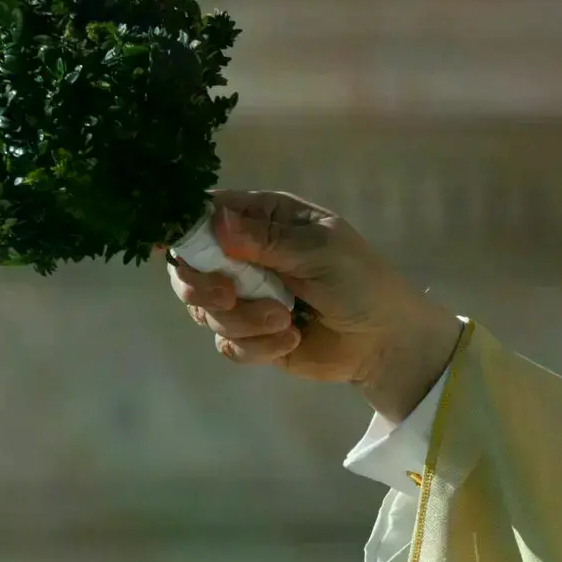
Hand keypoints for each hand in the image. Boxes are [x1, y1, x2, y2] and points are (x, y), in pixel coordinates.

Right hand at [160, 189, 463, 419]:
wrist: (387, 341)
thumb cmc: (362, 282)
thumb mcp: (321, 250)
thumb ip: (267, 238)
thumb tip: (215, 222)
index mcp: (264, 220)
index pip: (205, 214)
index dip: (184, 229)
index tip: (173, 247)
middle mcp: (246, 256)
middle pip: (189, 267)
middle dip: (200, 285)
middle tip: (228, 296)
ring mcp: (247, 299)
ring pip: (206, 311)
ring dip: (242, 320)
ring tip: (285, 320)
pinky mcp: (253, 337)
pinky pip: (227, 344)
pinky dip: (255, 346)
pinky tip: (291, 341)